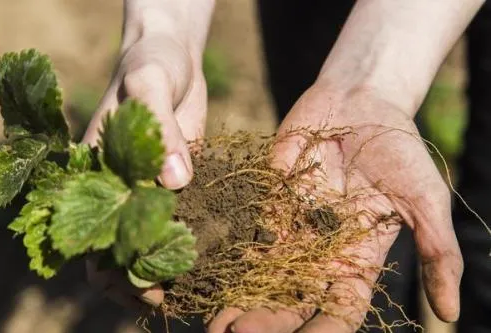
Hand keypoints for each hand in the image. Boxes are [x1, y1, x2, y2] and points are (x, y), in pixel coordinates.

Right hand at [83, 33, 206, 307]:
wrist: (172, 56)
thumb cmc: (149, 64)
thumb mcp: (148, 84)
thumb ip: (158, 129)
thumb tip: (176, 181)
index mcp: (97, 173)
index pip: (91, 236)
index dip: (112, 268)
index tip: (143, 286)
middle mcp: (121, 187)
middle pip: (123, 248)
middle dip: (142, 277)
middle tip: (171, 296)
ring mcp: (151, 186)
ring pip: (154, 238)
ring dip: (169, 264)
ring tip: (194, 284)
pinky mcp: (181, 180)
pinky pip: (184, 215)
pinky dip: (192, 235)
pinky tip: (212, 251)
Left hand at [209, 84, 462, 331]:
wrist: (362, 101)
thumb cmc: (400, 151)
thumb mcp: (426, 201)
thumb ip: (437, 253)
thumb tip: (451, 315)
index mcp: (358, 256)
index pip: (340, 307)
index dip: (324, 328)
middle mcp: (321, 248)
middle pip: (293, 296)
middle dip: (268, 320)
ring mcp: (293, 223)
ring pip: (264, 270)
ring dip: (241, 297)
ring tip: (217, 323)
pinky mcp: (270, 197)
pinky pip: (250, 228)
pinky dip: (232, 252)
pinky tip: (214, 273)